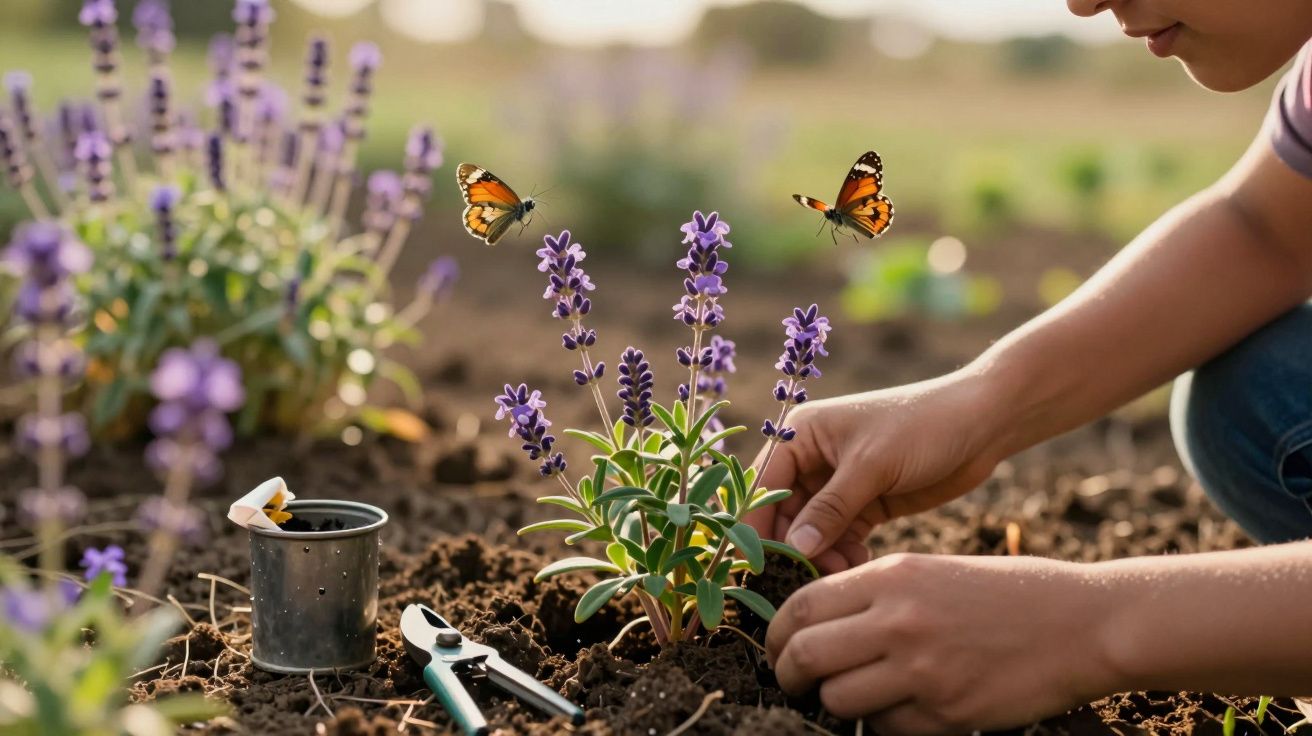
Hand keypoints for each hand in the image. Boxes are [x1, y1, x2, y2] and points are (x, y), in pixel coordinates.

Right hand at [744, 372, 1008, 572]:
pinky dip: (845, 555)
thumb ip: (830, 509)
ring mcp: (839, 483)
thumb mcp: (872, 465)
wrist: (982, 423)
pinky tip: (858, 568)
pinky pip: (842, 537)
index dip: (756, 526)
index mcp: (801, 435)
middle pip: (786, 513)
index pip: (764, 487)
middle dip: (795, 547)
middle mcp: (812, 459)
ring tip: (843, 572)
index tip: (756, 566)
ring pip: (814, 531)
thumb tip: (794, 549)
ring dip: (822, 555)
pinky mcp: (866, 503)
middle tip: (811, 578)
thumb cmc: (922, 425)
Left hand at [765, 553, 1118, 734]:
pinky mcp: (946, 711)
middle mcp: (898, 619)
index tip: (776, 649)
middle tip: (793, 682)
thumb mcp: (932, 570)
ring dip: (836, 702)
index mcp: (891, 577)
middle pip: (805, 656)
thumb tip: (817, 624)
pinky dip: (884, 723)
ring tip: (854, 695)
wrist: (1082, 623)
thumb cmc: (1005, 592)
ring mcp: (922, 668)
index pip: (801, 606)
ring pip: (837, 698)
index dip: (775, 634)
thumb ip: (874, 594)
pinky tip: (905, 707)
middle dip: (788, 675)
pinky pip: (885, 727)